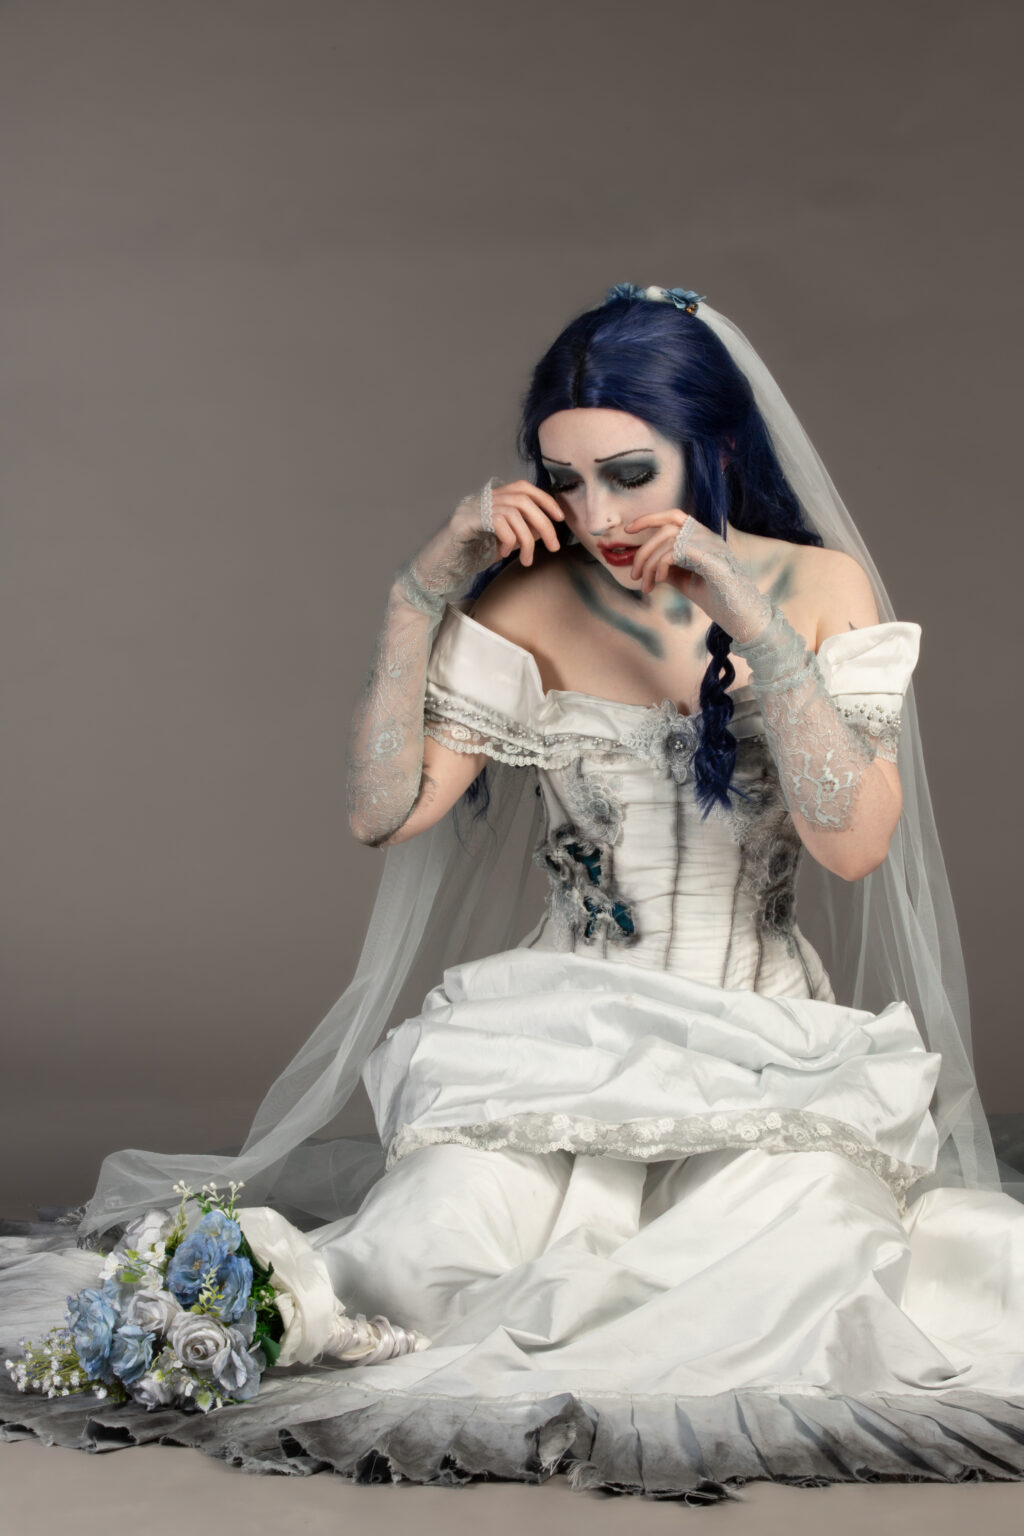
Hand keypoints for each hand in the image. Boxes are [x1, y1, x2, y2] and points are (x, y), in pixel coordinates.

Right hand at [448, 478, 564, 566]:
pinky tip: (502, 554)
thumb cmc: (469, 555)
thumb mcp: (502, 542)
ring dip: (527, 540)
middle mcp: (482, 499)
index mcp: (491, 499)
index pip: (523, 487)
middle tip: (554, 547)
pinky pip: (498, 523)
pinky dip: (508, 540)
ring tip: (527, 560)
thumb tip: (545, 529)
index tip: (560, 516)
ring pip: (514, 513)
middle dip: (544, 524)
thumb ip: (521, 532)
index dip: (544, 499)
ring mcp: (472, 508)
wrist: (438, 567)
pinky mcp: (464, 522)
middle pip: (523, 500)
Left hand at [625, 510, 772, 643]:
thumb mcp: (685, 581)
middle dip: (644, 549)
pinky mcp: (711, 558)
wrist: (741, 618)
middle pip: (667, 526)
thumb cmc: (717, 600)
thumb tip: (646, 562)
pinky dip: (660, 565)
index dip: (650, 518)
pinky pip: (675, 551)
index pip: (674, 516)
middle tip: (634, 575)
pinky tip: (660, 581)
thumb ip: (669, 567)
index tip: (628, 530)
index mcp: (703, 538)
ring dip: (649, 563)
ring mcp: (711, 545)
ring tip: (647, 586)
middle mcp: (708, 536)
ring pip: (668, 539)